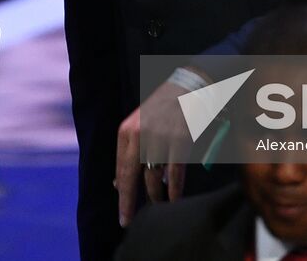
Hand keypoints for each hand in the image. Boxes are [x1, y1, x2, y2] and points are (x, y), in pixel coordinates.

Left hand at [114, 77, 192, 225]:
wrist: (190, 85)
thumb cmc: (164, 107)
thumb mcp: (140, 125)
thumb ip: (130, 152)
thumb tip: (117, 184)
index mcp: (127, 131)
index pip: (120, 170)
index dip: (121, 195)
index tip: (122, 215)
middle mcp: (139, 134)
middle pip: (131, 177)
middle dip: (129, 203)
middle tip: (128, 222)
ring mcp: (159, 137)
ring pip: (153, 178)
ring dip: (156, 197)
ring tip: (159, 208)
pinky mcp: (179, 140)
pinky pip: (174, 174)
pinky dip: (174, 190)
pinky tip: (173, 201)